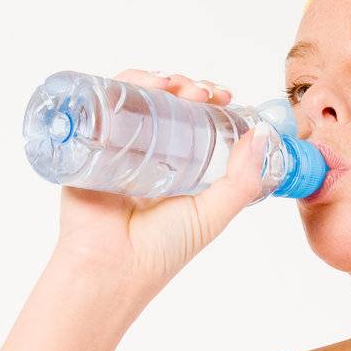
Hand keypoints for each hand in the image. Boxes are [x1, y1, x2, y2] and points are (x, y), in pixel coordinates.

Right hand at [54, 68, 267, 292]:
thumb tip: (263, 136)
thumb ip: (241, 182)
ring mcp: (114, 146)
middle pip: (164, 104)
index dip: (211, 105)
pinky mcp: (88, 142)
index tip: (228, 98)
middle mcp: (144, 154)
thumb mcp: (212, 216)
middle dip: (189, 88)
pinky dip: (125, 85)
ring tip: (180, 87)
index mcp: (174, 170)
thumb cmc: (159, 252)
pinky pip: (103, 103)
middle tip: (207, 93)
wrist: (111, 269)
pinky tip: (148, 86)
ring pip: (136, 97)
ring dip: (160, 81)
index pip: (192, 123)